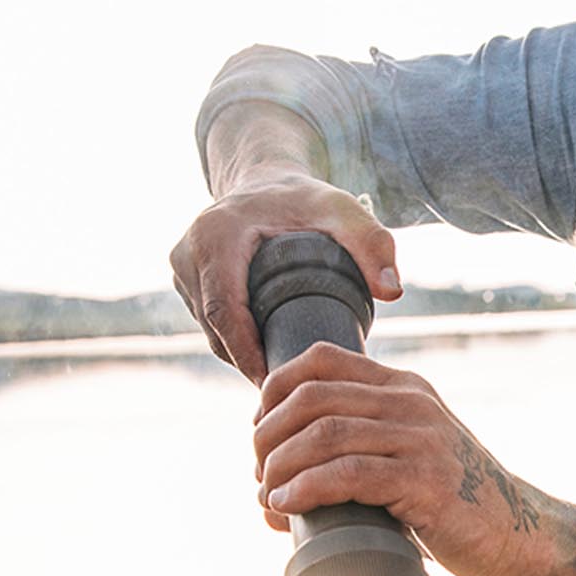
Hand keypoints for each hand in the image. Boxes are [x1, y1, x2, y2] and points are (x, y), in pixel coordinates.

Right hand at [170, 177, 402, 384]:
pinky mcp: (186, 280)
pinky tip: (267, 364)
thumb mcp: (343, 211)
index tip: (277, 385)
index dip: (247, 355)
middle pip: (215, 328)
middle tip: (288, 396)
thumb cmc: (306, 198)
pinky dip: (235, 345)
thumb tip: (392, 292)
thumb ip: (373, 243)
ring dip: (242, 359)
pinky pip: (209, 324)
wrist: (267, 179)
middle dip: (249, 364)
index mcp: (216, 236)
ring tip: (283, 384)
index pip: (225, 312)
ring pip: (210, 331)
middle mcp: (188, 253)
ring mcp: (182, 268)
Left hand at [253, 342, 549, 575]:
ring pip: (323, 434)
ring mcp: (421, 439)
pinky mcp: (426, 481)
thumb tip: (282, 464)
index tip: (261, 434)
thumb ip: (364, 441)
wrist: (519, 535)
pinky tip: (288, 506)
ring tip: (267, 497)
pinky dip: (306, 489)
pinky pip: (349, 475)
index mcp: (404, 387)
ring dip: (279, 467)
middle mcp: (412, 402)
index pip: (320, 360)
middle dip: (267, 436)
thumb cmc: (454, 504)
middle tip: (258, 474)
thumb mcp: (410, 452)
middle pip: (311, 396)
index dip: (273, 392)